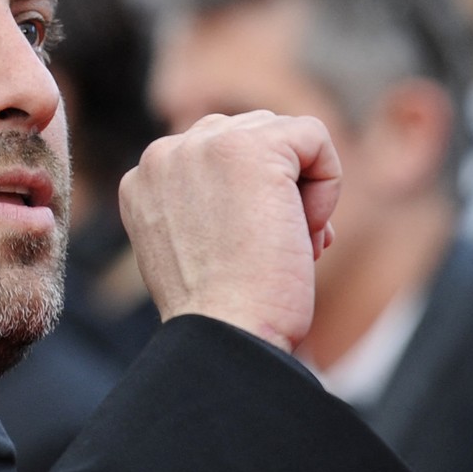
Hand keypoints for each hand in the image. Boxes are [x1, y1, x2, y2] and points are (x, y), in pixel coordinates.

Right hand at [119, 111, 337, 352]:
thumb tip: (268, 189)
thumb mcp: (194, 250)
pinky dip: (328, 184)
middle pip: (252, 137)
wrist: (227, 335)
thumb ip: (209, 206)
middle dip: (279, 190)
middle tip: (276, 251)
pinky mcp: (251, 147)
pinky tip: (305, 230)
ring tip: (288, 244)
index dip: (250, 200)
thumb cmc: (222, 313)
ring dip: (301, 192)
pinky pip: (314, 137)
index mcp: (144, 179)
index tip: (250, 252)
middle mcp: (163, 153)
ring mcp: (203, 145)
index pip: (218, 156)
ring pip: (285, 138)